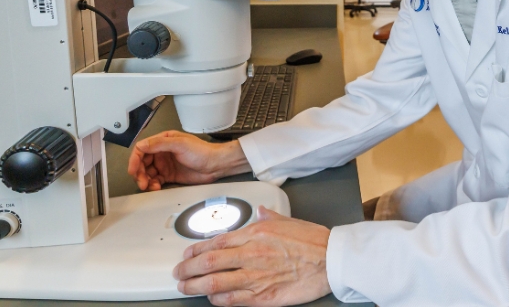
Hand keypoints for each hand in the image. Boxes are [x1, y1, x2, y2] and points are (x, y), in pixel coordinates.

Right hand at [127, 130, 250, 190]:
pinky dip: (152, 185)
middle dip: (139, 173)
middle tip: (142, 182)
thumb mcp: (180, 144)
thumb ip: (159, 144)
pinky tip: (155, 187)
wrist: (215, 165)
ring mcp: (165, 164)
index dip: (135, 159)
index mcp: (164, 141)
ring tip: (149, 186)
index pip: (142, 149)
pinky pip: (155, 180)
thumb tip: (142, 145)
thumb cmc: (202, 151)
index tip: (133, 170)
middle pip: (142, 162)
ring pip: (147, 173)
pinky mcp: (169, 175)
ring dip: (145, 180)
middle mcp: (163, 152)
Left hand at [173, 206, 330, 305]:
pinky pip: (232, 300)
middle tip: (178, 272)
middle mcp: (251, 254)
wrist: (330, 260)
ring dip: (195, 286)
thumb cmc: (313, 241)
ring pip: (214, 283)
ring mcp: (256, 276)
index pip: (216, 241)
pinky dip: (217, 300)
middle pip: (208, 262)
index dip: (196, 249)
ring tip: (185, 287)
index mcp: (256, 233)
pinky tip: (211, 298)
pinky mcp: (263, 296)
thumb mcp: (287, 221)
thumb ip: (269, 217)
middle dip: (187, 268)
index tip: (187, 253)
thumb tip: (260, 211)